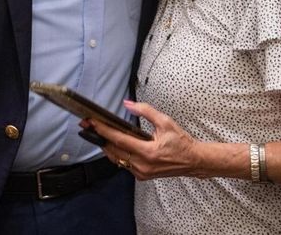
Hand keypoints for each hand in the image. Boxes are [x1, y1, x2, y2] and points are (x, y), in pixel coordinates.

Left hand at [86, 100, 203, 179]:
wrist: (193, 160)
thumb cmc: (181, 142)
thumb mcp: (165, 122)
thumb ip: (146, 111)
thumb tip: (128, 104)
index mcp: (148, 152)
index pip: (119, 140)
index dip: (103, 131)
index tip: (92, 123)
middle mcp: (142, 165)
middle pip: (113, 151)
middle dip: (100, 137)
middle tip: (88, 126)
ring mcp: (141, 173)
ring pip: (116, 159)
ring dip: (107, 146)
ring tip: (97, 133)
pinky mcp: (142, 176)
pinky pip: (124, 164)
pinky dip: (117, 154)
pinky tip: (114, 144)